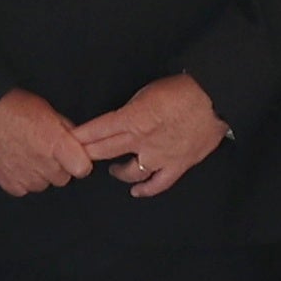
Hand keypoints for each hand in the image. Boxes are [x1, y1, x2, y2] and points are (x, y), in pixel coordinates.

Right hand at [0, 90, 96, 195]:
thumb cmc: (11, 106)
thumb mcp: (47, 110)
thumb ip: (65, 130)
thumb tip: (75, 141)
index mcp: (57, 144)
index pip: (82, 168)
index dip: (78, 162)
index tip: (73, 157)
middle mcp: (43, 163)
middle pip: (62, 178)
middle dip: (57, 166)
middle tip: (43, 150)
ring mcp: (25, 176)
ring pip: (42, 185)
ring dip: (38, 174)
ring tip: (26, 154)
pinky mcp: (8, 183)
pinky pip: (23, 189)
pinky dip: (20, 179)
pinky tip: (14, 162)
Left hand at [73, 74, 227, 199]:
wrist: (215, 98)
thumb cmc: (182, 89)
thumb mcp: (146, 92)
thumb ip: (130, 110)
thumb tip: (119, 120)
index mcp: (131, 118)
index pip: (96, 131)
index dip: (79, 138)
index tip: (64, 142)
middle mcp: (140, 141)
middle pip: (104, 151)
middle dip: (86, 155)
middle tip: (74, 160)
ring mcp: (158, 157)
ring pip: (129, 172)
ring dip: (116, 171)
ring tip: (112, 169)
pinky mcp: (177, 166)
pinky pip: (158, 184)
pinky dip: (145, 189)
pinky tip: (135, 191)